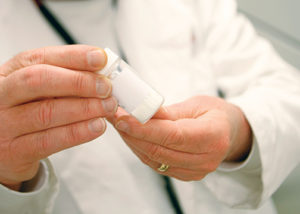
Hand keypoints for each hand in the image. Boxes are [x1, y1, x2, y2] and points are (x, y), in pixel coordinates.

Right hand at [0, 45, 117, 189]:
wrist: (3, 148)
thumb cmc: (26, 111)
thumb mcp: (36, 90)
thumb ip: (63, 78)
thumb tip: (100, 70)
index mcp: (10, 73)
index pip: (41, 58)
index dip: (73, 56)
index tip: (100, 58)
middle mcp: (2, 95)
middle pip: (39, 81)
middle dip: (78, 82)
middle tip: (106, 87)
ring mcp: (5, 124)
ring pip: (47, 112)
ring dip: (84, 108)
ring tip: (108, 106)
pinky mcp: (14, 151)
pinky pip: (49, 141)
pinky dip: (77, 133)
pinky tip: (97, 126)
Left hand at [111, 96, 251, 180]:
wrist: (229, 132)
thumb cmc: (214, 113)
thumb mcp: (196, 104)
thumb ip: (168, 112)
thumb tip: (140, 111)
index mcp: (214, 136)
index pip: (172, 135)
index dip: (144, 129)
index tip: (122, 118)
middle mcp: (206, 159)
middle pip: (159, 150)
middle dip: (132, 134)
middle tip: (114, 117)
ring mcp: (196, 171)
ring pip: (154, 159)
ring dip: (133, 142)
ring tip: (119, 124)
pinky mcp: (185, 174)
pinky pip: (157, 164)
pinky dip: (141, 150)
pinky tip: (131, 136)